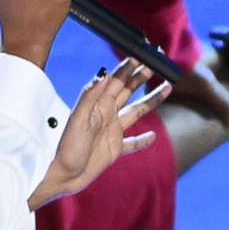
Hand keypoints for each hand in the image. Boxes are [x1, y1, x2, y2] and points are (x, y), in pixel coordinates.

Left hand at [30, 63, 167, 207]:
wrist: (60, 176)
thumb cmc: (66, 147)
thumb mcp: (77, 119)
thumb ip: (90, 96)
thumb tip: (104, 73)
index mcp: (97, 105)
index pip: (117, 80)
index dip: (129, 67)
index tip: (143, 53)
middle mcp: (106, 114)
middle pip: (129, 90)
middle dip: (142, 76)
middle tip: (158, 62)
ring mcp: (112, 131)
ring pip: (137, 111)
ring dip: (152, 100)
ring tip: (167, 86)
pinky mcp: (114, 149)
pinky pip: (132, 143)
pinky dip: (143, 140)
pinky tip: (153, 137)